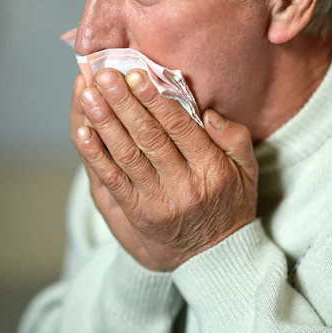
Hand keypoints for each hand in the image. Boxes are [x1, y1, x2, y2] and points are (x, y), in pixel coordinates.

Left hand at [73, 69, 257, 270]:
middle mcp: (182, 185)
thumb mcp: (248, 170)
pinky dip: (95, 155)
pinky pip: (112, 180)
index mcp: (212, 169)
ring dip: (104, 123)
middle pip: (148, 137)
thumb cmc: (229, 203)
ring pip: (126, 155)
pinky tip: (83, 131)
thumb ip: (234, 138)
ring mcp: (156, 201)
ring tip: (89, 95)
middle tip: (104, 76)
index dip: (155, 99)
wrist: (213, 258)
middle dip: (123, 103)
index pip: (179, 127)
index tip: (136, 74)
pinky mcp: (136, 212)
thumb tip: (208, 112)